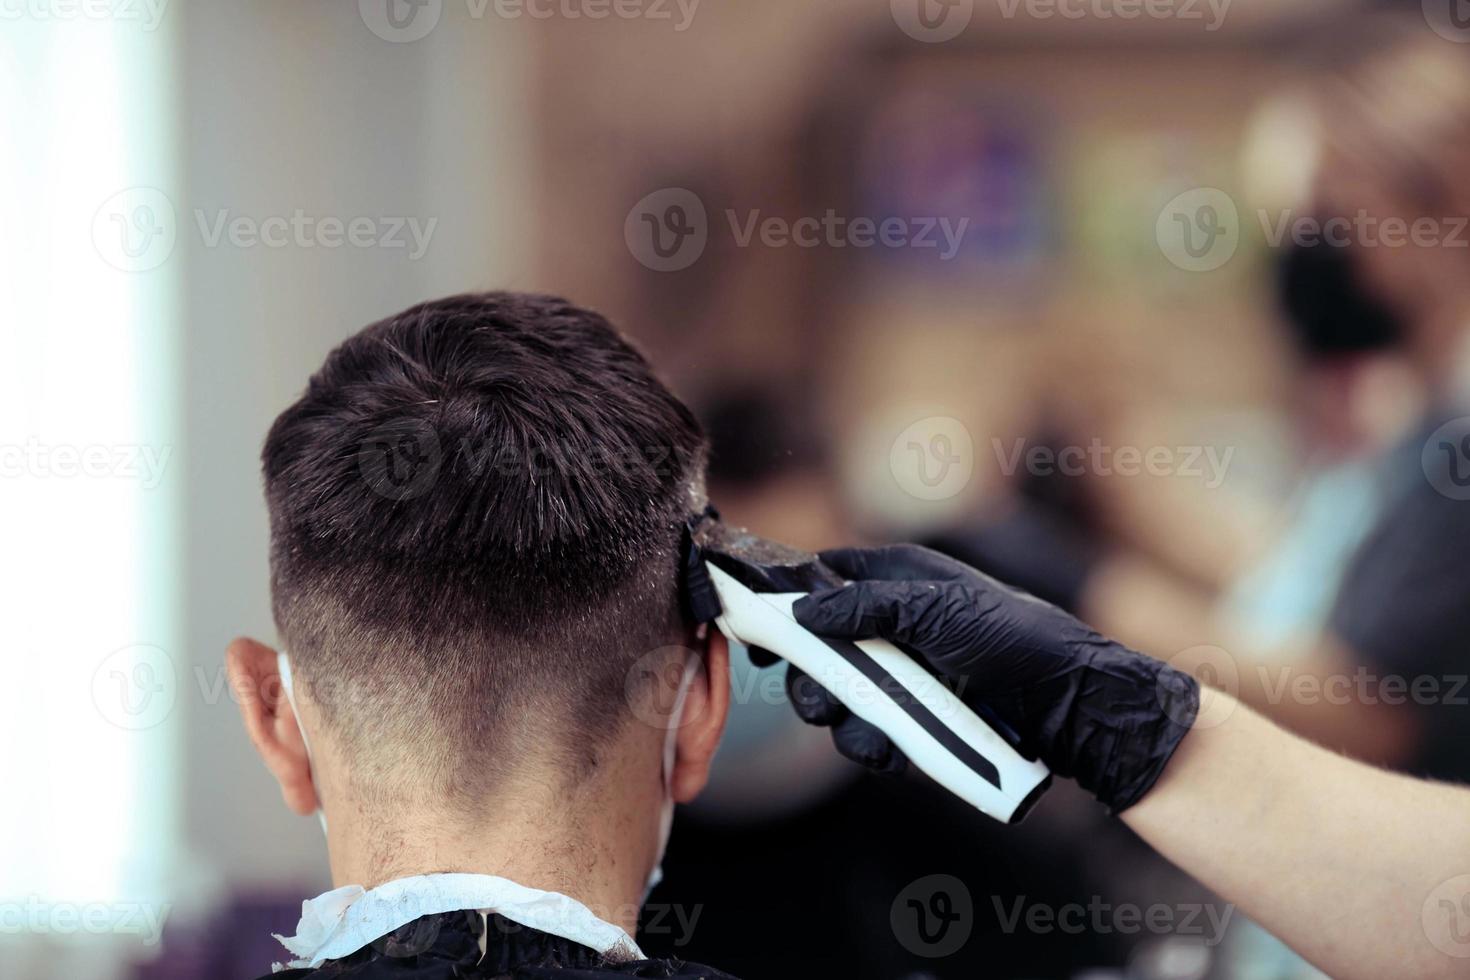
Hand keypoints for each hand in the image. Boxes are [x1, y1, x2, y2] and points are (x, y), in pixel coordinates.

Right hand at [780, 544, 1198, 811]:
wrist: (1077, 709)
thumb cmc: (1020, 641)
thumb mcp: (941, 611)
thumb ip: (868, 607)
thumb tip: (806, 609)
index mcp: (900, 577)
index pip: (824, 576)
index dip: (786, 602)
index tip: (759, 634)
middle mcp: (896, 621)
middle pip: (819, 646)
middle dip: (811, 679)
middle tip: (817, 702)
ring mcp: (907, 670)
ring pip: (841, 694)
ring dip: (843, 721)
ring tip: (869, 739)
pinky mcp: (919, 715)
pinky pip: (872, 729)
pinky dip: (873, 745)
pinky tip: (894, 755)